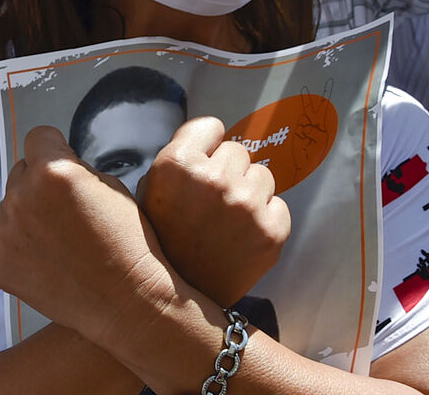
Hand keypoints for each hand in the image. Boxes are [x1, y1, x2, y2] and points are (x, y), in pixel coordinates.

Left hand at [0, 126, 169, 341]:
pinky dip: (22, 246)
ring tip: (63, 240)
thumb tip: (57, 161)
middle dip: (41, 183)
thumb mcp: (113, 186)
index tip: (62, 161)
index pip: (38, 136)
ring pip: (11, 207)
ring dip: (30, 215)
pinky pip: (4, 239)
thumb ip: (77, 167)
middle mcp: (21, 198)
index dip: (55, 148)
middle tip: (68, 210)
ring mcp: (4, 233)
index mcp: (52, 172)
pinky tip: (50, 259)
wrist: (126, 302)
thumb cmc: (127, 246)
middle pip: (22, 171)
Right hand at [136, 118, 289, 306]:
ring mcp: (246, 205)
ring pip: (262, 175)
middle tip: (212, 202)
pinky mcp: (272, 230)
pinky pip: (278, 204)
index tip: (201, 165)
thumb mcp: (150, 191)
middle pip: (238, 150)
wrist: (181, 302)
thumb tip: (211, 136)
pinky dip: (265, 218)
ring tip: (228, 220)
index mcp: (176, 164)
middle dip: (228, 170)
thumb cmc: (162, 241)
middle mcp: (213, 179)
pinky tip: (243, 236)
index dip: (205, 146)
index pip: (210, 126)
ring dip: (249, 192)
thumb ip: (179, 159)